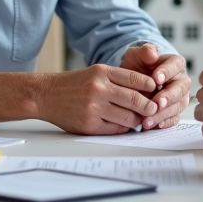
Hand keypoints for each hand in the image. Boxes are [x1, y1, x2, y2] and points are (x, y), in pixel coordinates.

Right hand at [37, 65, 158, 134]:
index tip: (156, 90)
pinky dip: (123, 128)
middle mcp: (99, 88)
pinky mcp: (89, 124)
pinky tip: (124, 125)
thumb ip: (118, 79)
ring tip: (141, 119)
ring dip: (138, 120)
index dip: (150, 86)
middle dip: (148, 106)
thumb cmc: (73, 84)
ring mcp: (93, 107)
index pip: (135, 78)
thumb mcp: (95, 72)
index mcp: (102, 72)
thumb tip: (146, 90)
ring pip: (128, 117)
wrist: (46, 95)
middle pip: (135, 99)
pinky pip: (115, 129)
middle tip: (154, 109)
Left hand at [120, 44, 190, 128]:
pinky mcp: (174, 111)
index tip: (156, 79)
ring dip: (164, 113)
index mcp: (175, 64)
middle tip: (157, 102)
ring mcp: (179, 97)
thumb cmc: (137, 67)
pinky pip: (174, 118)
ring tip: (148, 119)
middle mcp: (181, 81)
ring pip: (178, 105)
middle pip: (180, 88)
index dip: (167, 72)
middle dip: (169, 96)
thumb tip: (152, 53)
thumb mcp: (136, 56)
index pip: (176, 65)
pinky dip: (165, 122)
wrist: (132, 83)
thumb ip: (144, 52)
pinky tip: (155, 125)